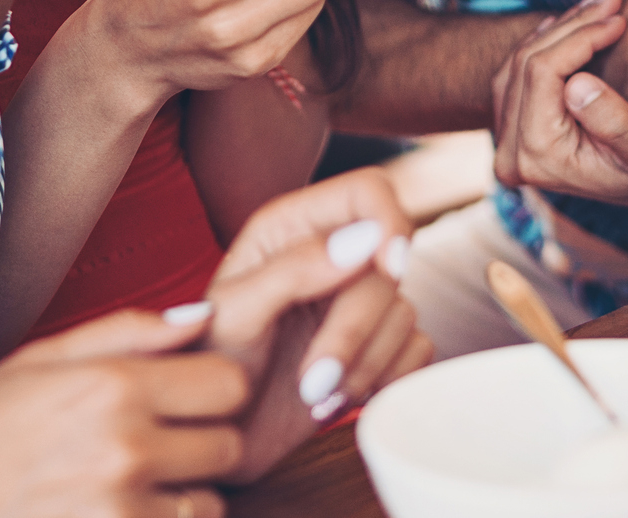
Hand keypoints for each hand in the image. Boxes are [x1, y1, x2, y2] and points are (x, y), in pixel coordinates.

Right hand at [0, 307, 247, 516]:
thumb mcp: (36, 362)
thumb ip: (127, 333)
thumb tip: (204, 319)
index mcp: (110, 387)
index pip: (230, 384)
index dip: (209, 391)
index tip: (180, 400)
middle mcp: (125, 450)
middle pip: (228, 448)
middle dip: (197, 447)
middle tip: (145, 448)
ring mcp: (120, 513)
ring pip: (207, 506)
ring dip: (177, 500)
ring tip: (117, 489)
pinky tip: (104, 516)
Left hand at [204, 170, 430, 482]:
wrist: (218, 436)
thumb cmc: (211, 366)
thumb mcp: (235, 314)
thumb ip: (293, 270)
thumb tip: (364, 241)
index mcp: (293, 226)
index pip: (369, 192)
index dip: (390, 222)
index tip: (388, 267)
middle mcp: (333, 256)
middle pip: (389, 267)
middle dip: (354, 331)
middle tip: (314, 381)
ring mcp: (358, 302)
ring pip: (403, 314)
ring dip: (364, 364)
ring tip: (315, 396)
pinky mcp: (378, 347)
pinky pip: (416, 352)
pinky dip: (385, 380)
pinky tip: (341, 399)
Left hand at [492, 0, 627, 211]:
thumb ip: (615, 122)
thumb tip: (575, 85)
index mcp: (539, 158)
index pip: (541, 73)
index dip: (580, 35)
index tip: (618, 16)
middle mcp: (513, 155)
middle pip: (526, 63)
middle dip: (573, 24)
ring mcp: (509, 140)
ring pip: (520, 60)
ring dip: (563, 28)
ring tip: (602, 6)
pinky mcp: (514, 126)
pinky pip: (521, 70)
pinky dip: (553, 43)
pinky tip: (582, 25)